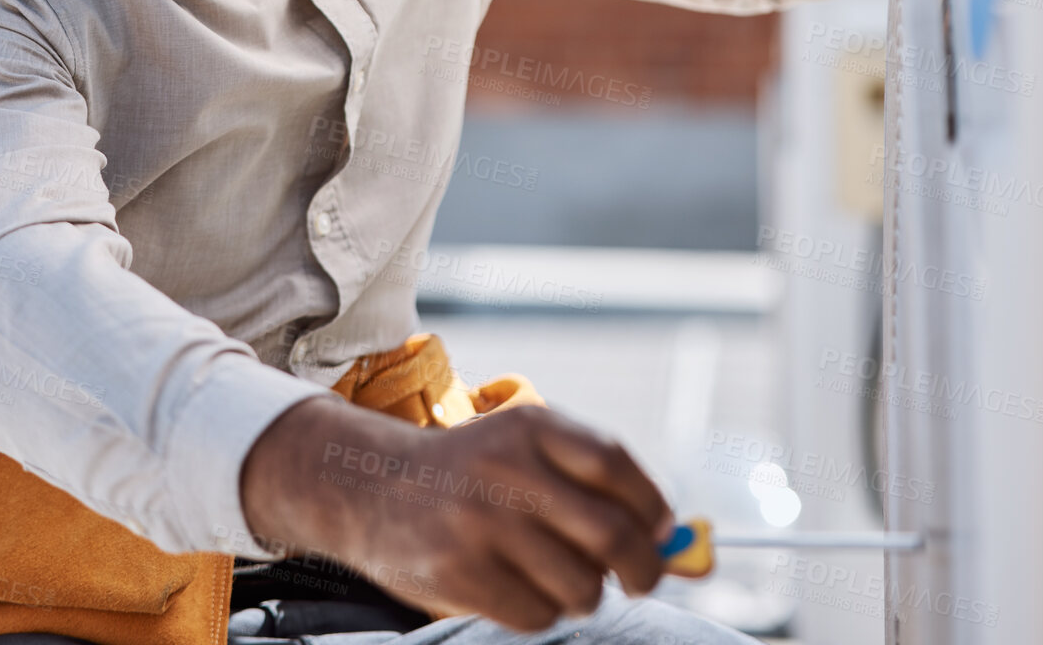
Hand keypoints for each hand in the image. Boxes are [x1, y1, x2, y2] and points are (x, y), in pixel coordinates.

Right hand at [240, 396, 674, 631]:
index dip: (652, 505)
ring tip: (555, 575)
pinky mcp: (458, 574)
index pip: (615, 464)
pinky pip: (538, 616)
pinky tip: (515, 587)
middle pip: (612, 534)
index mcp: (528, 426)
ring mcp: (480, 524)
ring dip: (583, 593)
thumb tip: (672, 540)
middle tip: (641, 578)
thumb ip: (591, 482)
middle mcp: (506, 470)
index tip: (661, 531)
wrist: (369, 487)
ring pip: (581, 587)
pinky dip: (541, 612)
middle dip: (642, 568)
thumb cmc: (469, 473)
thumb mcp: (523, 449)